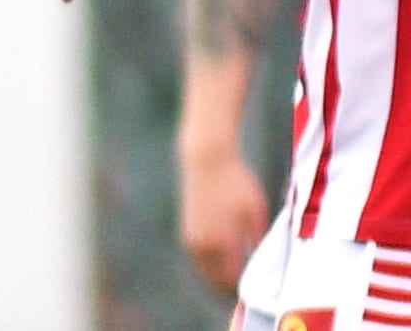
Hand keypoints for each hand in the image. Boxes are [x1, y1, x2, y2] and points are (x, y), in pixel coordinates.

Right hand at [178, 148, 269, 295]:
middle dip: (231, 286)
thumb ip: (259, 241)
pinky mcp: (186, 231)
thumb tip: (263, 263)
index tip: (258, 288)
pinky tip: (223, 261)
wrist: (206, 161)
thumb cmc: (236, 183)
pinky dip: (210, 265)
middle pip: (216, 280)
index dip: (245, 287)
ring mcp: (192, 238)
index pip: (233, 279)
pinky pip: (199, 259)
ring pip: (205, 271)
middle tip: (248, 286)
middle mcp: (203, 244)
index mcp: (223, 242)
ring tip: (237, 275)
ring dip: (218, 277)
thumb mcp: (256, 212)